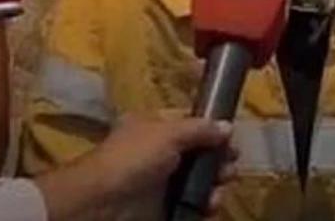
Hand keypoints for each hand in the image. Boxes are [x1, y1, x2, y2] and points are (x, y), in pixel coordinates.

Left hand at [91, 112, 236, 208]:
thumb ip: (200, 129)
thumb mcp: (168, 133)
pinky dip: (205, 208)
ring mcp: (163, 184)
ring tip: (217, 193)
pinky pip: (193, 206)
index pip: (192, 125)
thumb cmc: (133, 158)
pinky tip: (210, 208)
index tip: (232, 140)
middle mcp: (161, 154)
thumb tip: (228, 126)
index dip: (213, 131)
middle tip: (229, 169)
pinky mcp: (165, 209)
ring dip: (215, 186)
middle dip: (220, 161)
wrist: (101, 203)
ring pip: (200, 182)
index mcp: (156, 128)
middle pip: (201, 155)